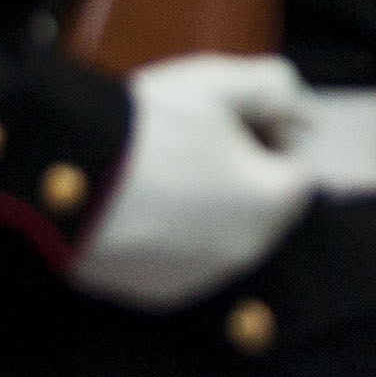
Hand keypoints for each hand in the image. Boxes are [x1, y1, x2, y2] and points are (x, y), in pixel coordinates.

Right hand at [69, 54, 316, 310]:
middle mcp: (247, 251)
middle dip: (240, 171)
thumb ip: (280, 90)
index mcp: (272, 202)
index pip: (297, 167)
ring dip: (206, 203)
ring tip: (160, 166)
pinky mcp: (157, 295)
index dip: (268, 133)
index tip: (228, 116)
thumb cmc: (149, 125)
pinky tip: (138, 202)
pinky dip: (171, 234)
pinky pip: (182, 257)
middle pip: (262, 204)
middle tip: (191, 137)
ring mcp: (201, 278)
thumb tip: (310, 119)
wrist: (65, 179)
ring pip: (222, 232)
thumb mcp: (220, 82)